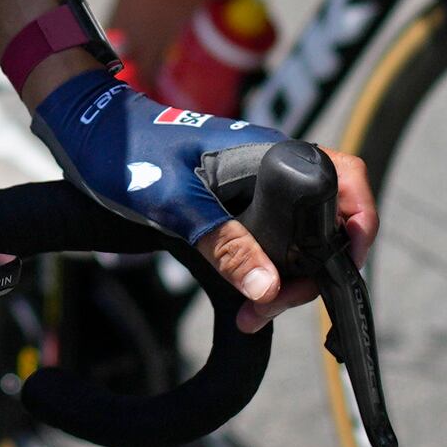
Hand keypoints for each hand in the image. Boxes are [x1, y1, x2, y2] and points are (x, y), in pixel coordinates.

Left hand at [30, 66, 377, 337]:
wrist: (88, 132)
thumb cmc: (127, 152)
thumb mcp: (172, 203)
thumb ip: (221, 243)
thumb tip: (269, 288)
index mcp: (270, 154)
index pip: (346, 180)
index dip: (358, 225)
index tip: (345, 269)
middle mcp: (272, 167)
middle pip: (326, 221)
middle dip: (312, 271)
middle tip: (271, 308)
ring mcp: (254, 185)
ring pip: (298, 237)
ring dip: (286, 279)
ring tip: (251, 314)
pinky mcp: (233, 203)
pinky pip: (269, 241)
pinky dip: (265, 273)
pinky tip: (245, 299)